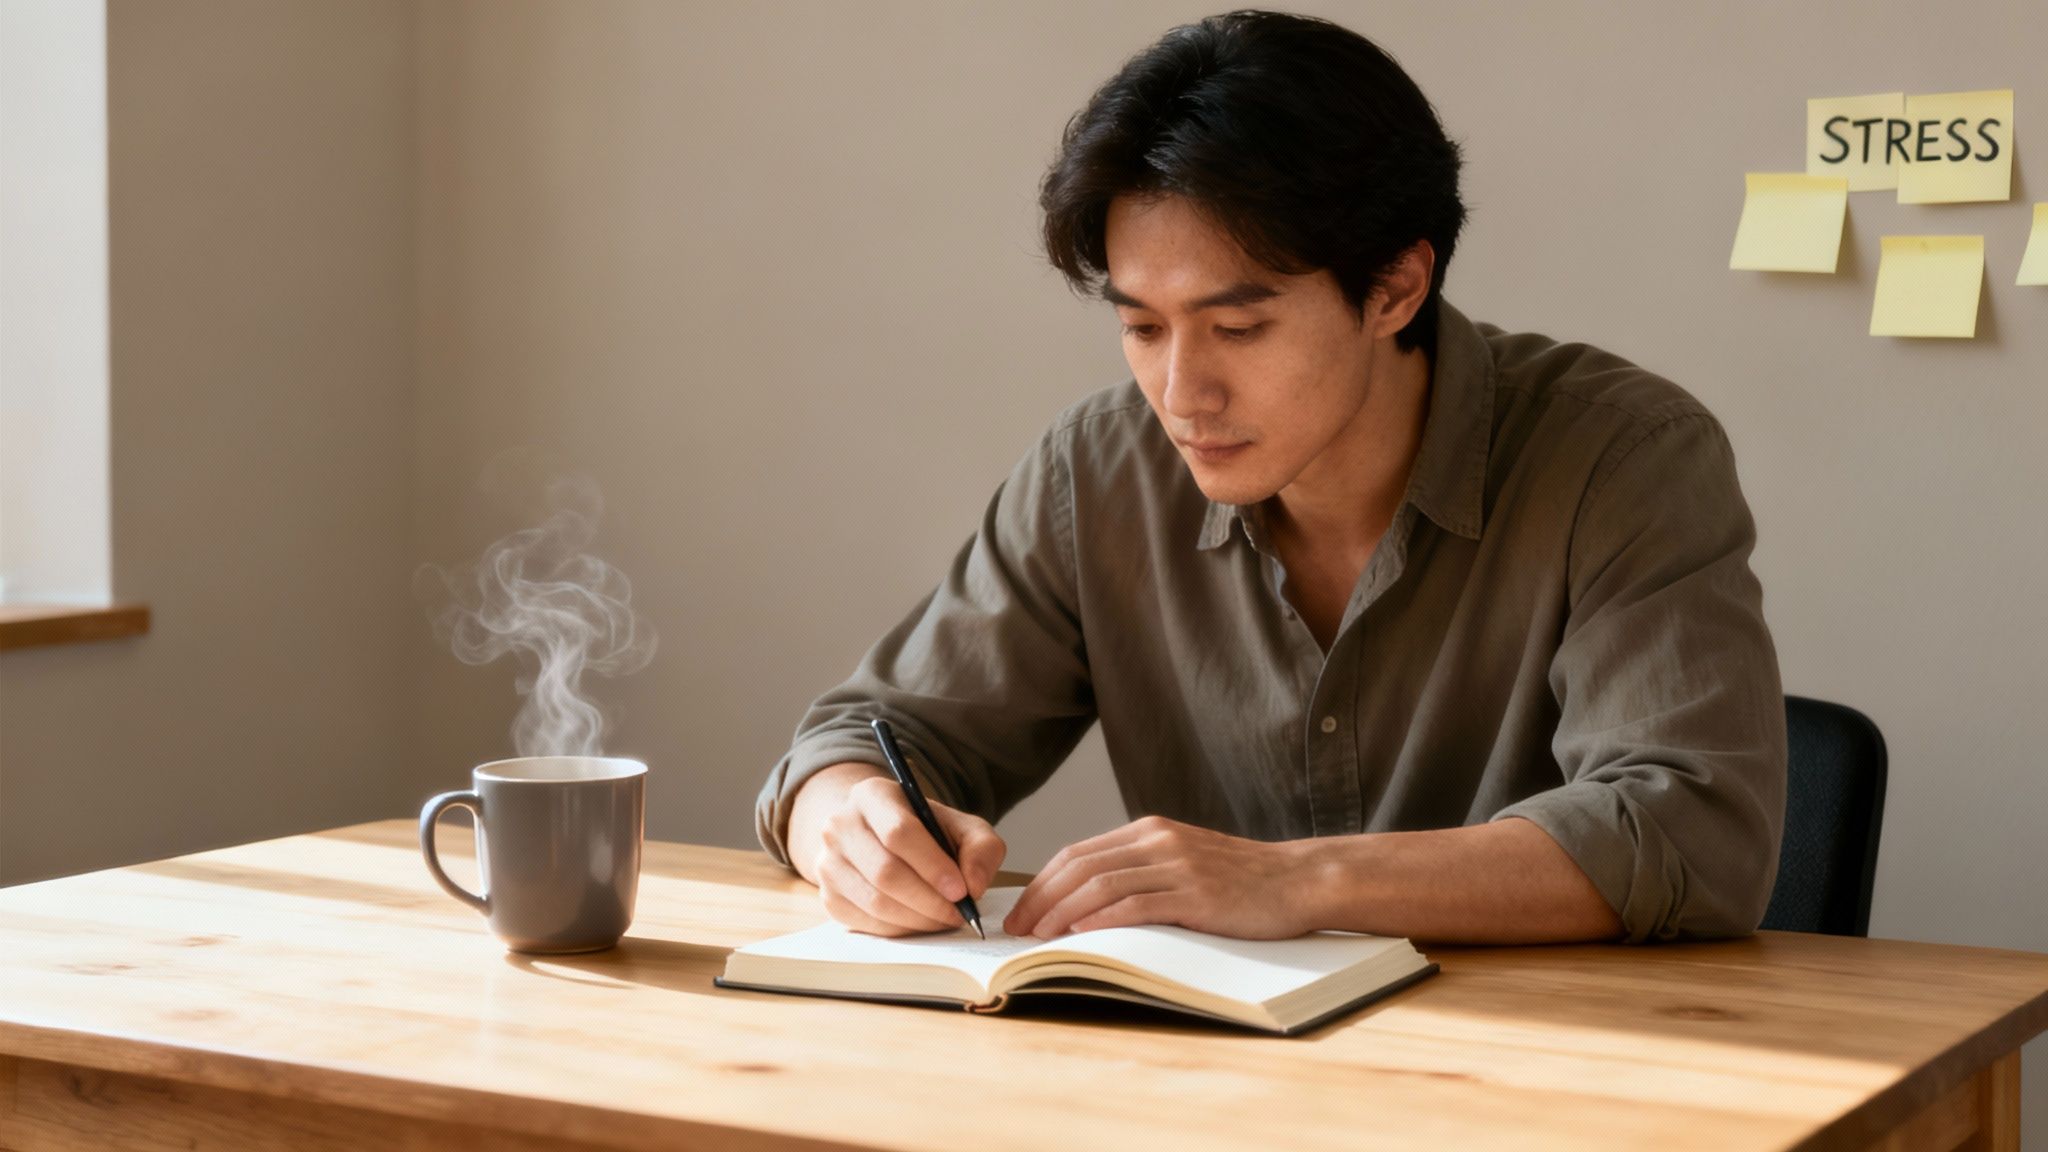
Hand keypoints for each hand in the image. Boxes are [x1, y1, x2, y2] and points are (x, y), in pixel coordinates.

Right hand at [802, 769, 1006, 936]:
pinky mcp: (828, 896)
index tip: (961, 891)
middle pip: (885, 872)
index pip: (899, 832)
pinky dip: (899, 929)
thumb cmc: (925, 831)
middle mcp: (840, 825)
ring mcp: (828, 862)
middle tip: (958, 913)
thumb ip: (981, 848)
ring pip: (875, 902)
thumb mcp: (960, 826)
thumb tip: (974, 885)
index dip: (932, 865)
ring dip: (917, 919)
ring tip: (944, 918)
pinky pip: (866, 922)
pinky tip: (920, 921)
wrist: (879, 837)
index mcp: (872, 795)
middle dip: (929, 900)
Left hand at [1003, 816, 1316, 939]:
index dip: (1041, 882)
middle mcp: (1158, 841)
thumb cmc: (1241, 880)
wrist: (1298, 880)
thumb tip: (1087, 903)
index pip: (1078, 853)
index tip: (1020, 911)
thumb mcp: (1183, 862)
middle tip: (1016, 930)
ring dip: (1060, 912)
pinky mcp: (1196, 895)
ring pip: (1100, 884)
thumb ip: (1142, 871)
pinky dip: (1101, 920)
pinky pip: (1136, 905)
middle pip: (1079, 866)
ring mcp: (1177, 866)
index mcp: (1149, 831)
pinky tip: (1079, 936)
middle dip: (1039, 899)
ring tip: (1038, 939)